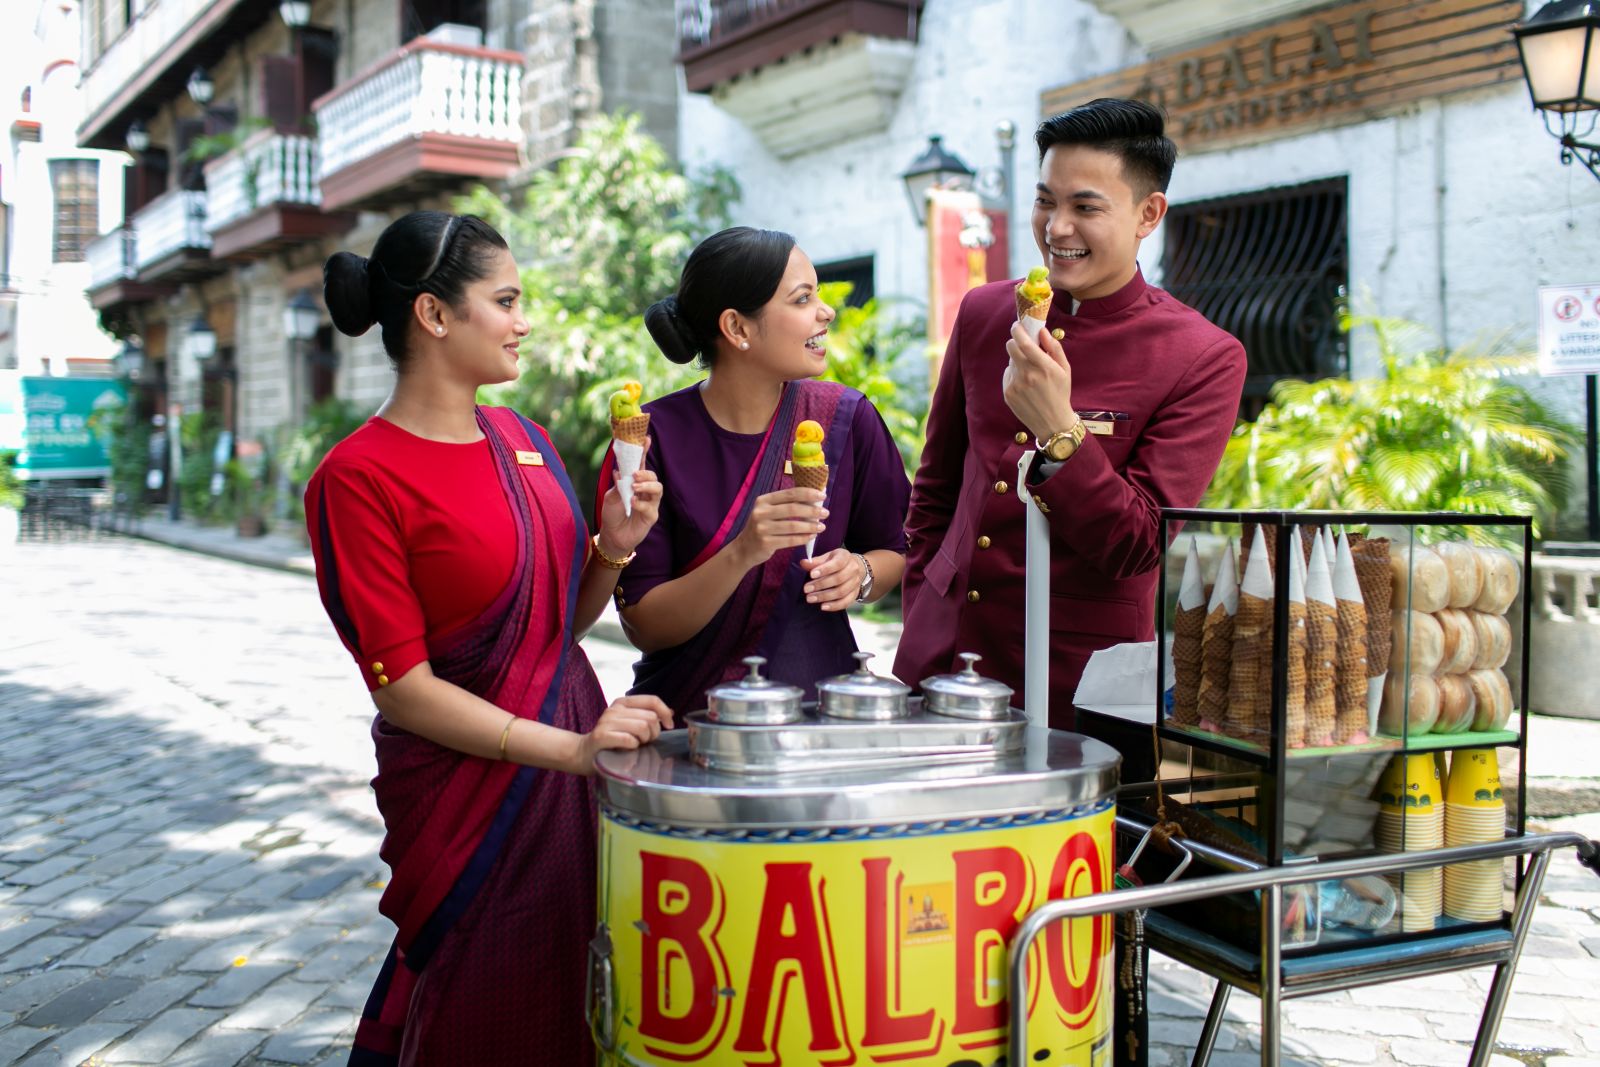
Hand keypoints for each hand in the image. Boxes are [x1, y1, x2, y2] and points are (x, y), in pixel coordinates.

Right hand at [573, 694, 673, 773]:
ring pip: (642, 727)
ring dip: (643, 740)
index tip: (669, 726)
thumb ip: (647, 716)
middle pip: (650, 717)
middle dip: (653, 733)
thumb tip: (670, 712)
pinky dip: (633, 747)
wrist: (583, 753)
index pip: (652, 700)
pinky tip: (627, 750)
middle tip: (645, 741)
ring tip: (635, 745)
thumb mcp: (629, 723)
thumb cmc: (611, 740)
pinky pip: (629, 740)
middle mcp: (614, 709)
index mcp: (623, 702)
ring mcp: (606, 722)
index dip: (665, 713)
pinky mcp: (601, 736)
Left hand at [596, 439, 662, 556]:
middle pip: (653, 475)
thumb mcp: (610, 496)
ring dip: (646, 486)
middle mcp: (644, 490)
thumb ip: (617, 485)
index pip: (640, 464)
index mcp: (634, 482)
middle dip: (646, 472)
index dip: (644, 451)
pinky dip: (641, 503)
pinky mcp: (651, 516)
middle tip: (634, 475)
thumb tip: (619, 472)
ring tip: (634, 488)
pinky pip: (650, 507)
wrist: (612, 535)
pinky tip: (632, 503)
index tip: (645, 438)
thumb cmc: (612, 514)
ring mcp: (650, 503)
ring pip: (658, 488)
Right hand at [731, 488, 826, 568]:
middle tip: (826, 513)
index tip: (823, 495)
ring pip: (793, 525)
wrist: (744, 548)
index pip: (789, 493)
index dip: (808, 493)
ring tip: (822, 527)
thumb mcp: (768, 512)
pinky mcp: (765, 543)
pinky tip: (812, 537)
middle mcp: (761, 512)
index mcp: (763, 500)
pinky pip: (790, 540)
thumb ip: (786, 505)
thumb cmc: (762, 528)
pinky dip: (803, 538)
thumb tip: (813, 499)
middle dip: (812, 510)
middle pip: (792, 509)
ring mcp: (762, 528)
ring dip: (810, 526)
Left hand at [800, 548, 863, 611]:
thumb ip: (816, 561)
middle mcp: (853, 570)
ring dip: (825, 596)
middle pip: (838, 579)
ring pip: (841, 592)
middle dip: (821, 585)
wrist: (854, 567)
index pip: (837, 563)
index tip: (811, 575)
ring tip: (811, 598)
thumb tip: (803, 563)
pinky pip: (846, 602)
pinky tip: (823, 607)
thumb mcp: (827, 557)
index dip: (824, 569)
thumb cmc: (836, 562)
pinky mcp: (854, 594)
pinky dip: (834, 606)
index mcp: (845, 557)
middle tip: (806, 589)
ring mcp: (855, 583)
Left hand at [1003, 320, 1075, 442]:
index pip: (1025, 343)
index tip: (1017, 325)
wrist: (1052, 422)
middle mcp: (1028, 375)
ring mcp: (1016, 385)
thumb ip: (1054, 348)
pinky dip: (1014, 374)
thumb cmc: (1060, 393)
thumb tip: (1042, 331)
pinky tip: (1025, 385)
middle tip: (1022, 345)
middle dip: (1015, 342)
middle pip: (1011, 347)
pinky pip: (1008, 375)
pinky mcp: (1008, 393)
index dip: (1018, 330)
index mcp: (1044, 367)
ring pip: (1010, 362)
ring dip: (1017, 361)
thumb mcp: (1064, 369)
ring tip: (1030, 373)